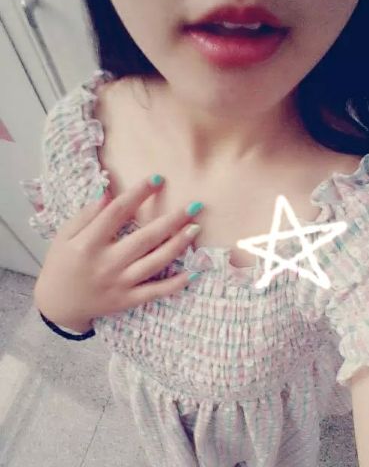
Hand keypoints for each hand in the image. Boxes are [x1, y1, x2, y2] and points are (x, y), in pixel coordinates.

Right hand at [33, 174, 203, 328]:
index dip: (139, 193)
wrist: (58, 305)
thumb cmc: (62, 264)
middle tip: (194, 206)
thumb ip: (87, 215)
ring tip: (195, 228)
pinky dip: (176, 284)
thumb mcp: (64, 236)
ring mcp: (119, 284)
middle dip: (172, 220)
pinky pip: (155, 292)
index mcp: (89, 243)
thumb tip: (108, 192)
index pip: (118, 212)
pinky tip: (194, 273)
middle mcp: (107, 263)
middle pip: (145, 237)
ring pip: (155, 263)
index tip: (158, 178)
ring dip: (178, 245)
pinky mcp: (127, 300)